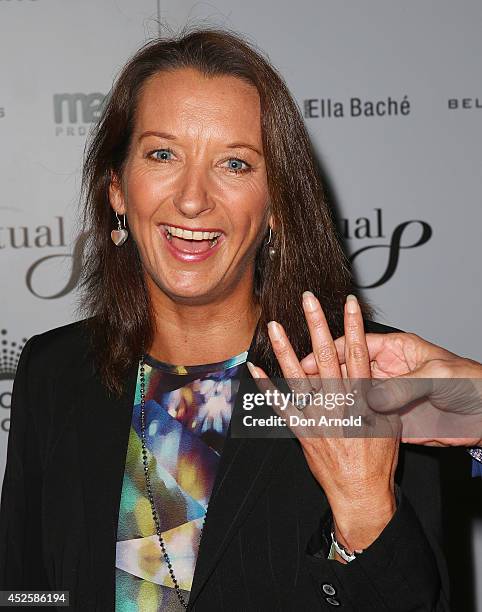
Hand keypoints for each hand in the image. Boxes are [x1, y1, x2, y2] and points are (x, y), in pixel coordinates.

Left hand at [247, 293, 397, 560]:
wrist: (360, 492)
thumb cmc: (377, 460)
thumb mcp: (390, 423)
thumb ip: (378, 394)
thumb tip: (370, 370)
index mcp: (363, 399)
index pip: (359, 354)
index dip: (354, 326)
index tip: (348, 303)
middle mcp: (338, 404)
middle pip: (327, 356)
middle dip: (317, 325)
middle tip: (307, 300)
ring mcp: (316, 416)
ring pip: (298, 376)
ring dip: (285, 349)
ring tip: (273, 326)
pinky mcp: (301, 430)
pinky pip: (279, 405)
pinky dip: (266, 387)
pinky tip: (255, 369)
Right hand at [300, 332, 481, 446]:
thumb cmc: (470, 383)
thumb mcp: (436, 378)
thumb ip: (403, 386)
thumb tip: (373, 397)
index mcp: (397, 351)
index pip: (356, 346)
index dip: (332, 351)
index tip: (311, 361)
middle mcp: (388, 371)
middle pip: (348, 368)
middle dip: (324, 372)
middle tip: (300, 378)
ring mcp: (388, 396)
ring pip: (352, 394)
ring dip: (332, 397)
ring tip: (307, 401)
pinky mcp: (392, 419)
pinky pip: (365, 417)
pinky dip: (348, 420)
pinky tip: (329, 423)